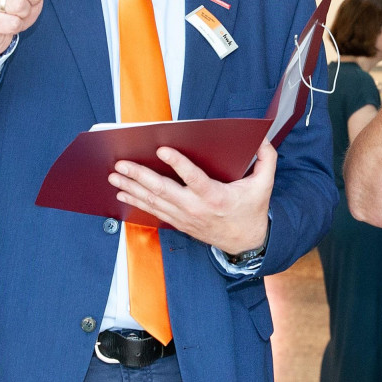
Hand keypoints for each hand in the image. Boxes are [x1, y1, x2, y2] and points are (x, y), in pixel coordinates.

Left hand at [110, 139, 276, 255]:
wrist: (246, 243)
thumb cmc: (251, 210)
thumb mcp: (264, 185)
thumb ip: (266, 160)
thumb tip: (263, 138)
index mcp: (215, 196)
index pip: (193, 178)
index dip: (177, 163)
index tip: (161, 149)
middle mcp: (196, 208)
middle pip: (163, 190)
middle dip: (139, 176)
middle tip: (121, 164)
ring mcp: (185, 217)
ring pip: (154, 201)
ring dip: (132, 188)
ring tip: (114, 177)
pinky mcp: (179, 223)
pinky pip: (154, 211)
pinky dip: (137, 201)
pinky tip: (123, 193)